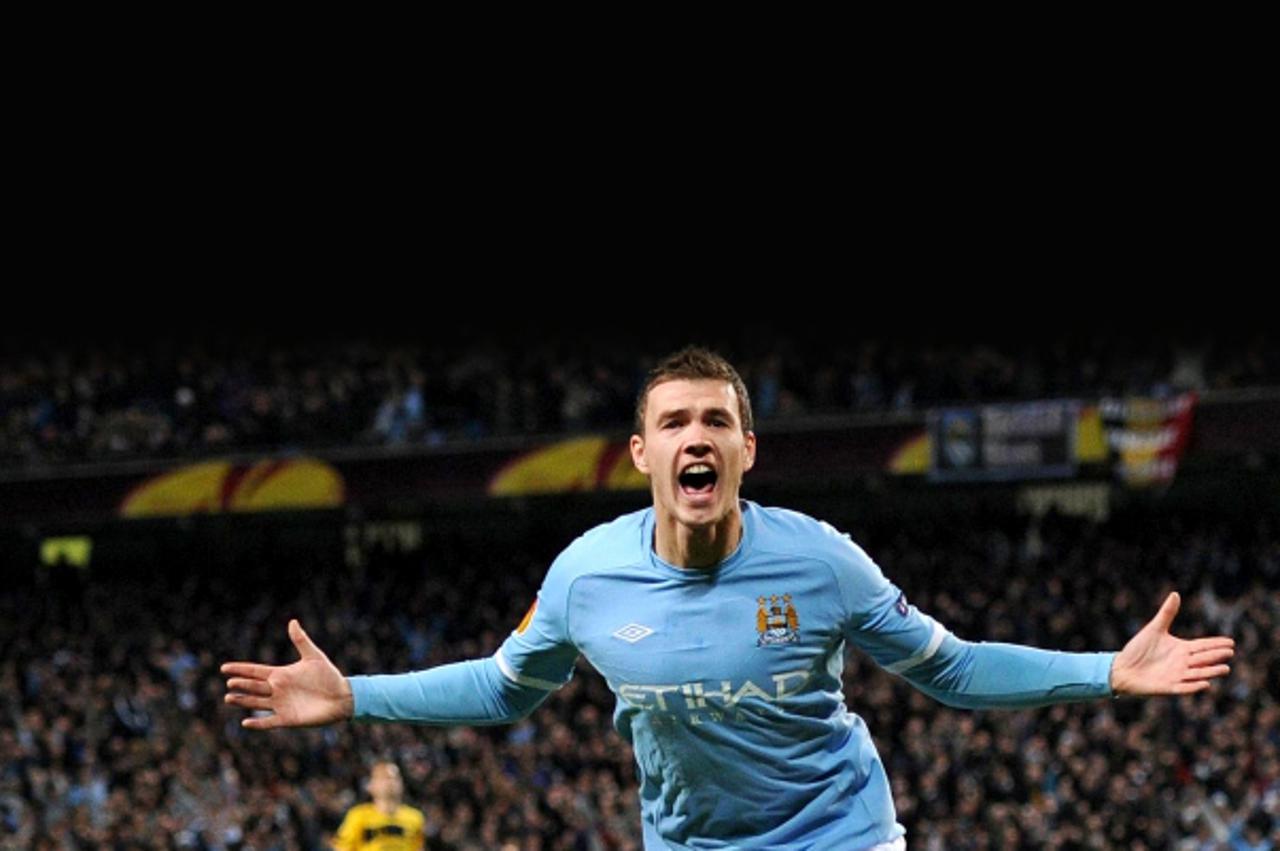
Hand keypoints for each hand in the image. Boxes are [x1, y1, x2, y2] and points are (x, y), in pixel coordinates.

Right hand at [221, 619, 354, 729]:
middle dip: (241, 684)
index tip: (224, 667)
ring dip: (243, 701)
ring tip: (229, 698)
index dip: (240, 669)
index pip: (255, 671)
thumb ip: (301, 640)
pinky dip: (258, 723)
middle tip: (230, 682)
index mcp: (281, 674)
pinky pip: (268, 722)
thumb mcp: (314, 657)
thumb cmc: (329, 676)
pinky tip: (245, 722)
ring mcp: (281, 704)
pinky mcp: (287, 719)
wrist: (342, 697)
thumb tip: (292, 621)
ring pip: (256, 703)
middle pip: (253, 686)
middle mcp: (277, 689)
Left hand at [1110, 592, 1234, 696]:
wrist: (1122, 668)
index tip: (1231, 642)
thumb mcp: (1154, 629)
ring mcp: (1177, 676)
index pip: (1203, 646)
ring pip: (1198, 674)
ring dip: (1211, 672)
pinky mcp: (1168, 687)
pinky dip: (1194, 686)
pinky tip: (1205, 683)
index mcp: (1181, 649)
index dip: (1216, 644)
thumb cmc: (1138, 649)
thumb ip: (1166, 613)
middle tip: (1229, 652)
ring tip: (1225, 668)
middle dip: (1216, 656)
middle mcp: (1182, 663)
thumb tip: (1175, 594)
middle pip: (1203, 659)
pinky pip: (1184, 687)